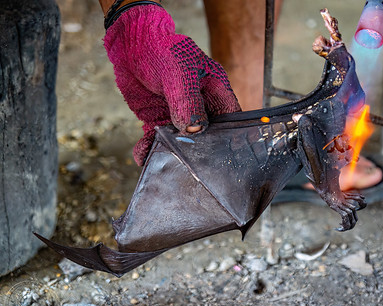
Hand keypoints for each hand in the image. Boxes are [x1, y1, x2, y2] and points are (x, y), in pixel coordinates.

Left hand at [103, 4, 240, 164]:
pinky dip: (151, 148)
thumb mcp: (180, 73)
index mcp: (215, 91)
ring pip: (181, 141)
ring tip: (164, 162)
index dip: (229, 136)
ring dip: (172, 152)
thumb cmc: (163, 50)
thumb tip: (194, 129)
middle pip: (206, 135)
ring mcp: (178, 115)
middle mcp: (200, 106)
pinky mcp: (158, 119)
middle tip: (190, 163)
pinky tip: (144, 156)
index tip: (222, 153)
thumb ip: (189, 102)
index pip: (230, 118)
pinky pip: (157, 139)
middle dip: (199, 150)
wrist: (131, 44)